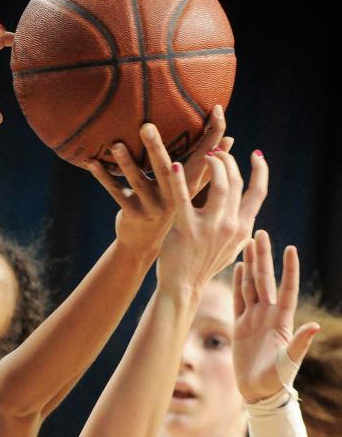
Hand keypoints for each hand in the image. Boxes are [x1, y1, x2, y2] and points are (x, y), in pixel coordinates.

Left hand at [89, 107, 229, 258]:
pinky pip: (116, 192)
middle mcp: (174, 197)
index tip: (217, 110)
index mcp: (189, 186)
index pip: (205, 158)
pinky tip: (92, 162)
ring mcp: (152, 207)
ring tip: (116, 145)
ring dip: (126, 162)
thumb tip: (228, 138)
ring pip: (138, 181)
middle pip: (166, 169)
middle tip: (147, 126)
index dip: (213, 135)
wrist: (145, 244)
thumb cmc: (169, 208)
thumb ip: (205, 165)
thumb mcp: (190, 190)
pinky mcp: (133, 213)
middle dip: (156, 147)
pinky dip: (103, 177)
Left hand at [155, 144, 267, 295]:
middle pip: (237, 183)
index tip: (257, 154)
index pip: (259, 192)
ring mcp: (210, 228)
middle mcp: (231, 226)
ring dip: (214, 164)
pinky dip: (180, 180)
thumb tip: (248, 208)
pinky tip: (175, 165)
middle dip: (228, 161)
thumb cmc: (203, 263)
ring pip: (221, 186)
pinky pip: (184, 199)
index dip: (260, 170)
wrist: (183, 286)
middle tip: (217, 151)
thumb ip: (239, 225)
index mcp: (243, 228)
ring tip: (205, 154)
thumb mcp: (229, 246)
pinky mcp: (187, 229)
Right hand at [232, 231, 319, 402]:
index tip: (290, 248)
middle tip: (260, 233)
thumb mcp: (290, 363)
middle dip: (263, 257)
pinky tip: (238, 267)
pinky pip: (238, 299)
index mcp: (281, 321)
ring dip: (250, 264)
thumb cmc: (276, 380)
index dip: (288, 269)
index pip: (286, 289)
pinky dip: (238, 282)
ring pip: (251, 285)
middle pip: (265, 280)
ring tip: (248, 244)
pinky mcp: (240, 326)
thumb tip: (314, 326)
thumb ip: (300, 344)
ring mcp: (253, 319)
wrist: (258, 392)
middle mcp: (268, 315)